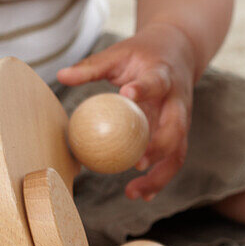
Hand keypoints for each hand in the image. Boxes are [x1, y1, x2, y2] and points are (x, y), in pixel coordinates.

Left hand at [57, 24, 195, 199]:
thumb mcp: (119, 53)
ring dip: (159, 174)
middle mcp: (178, 100)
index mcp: (163, 74)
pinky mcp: (179, 132)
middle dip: (159, 147)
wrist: (179, 50)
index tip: (126, 94)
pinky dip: (159, 178)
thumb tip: (61, 75)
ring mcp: (182, 119)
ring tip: (133, 192)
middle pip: (176, 127)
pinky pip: (173, 158)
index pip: (156, 82)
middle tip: (136, 162)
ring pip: (178, 150)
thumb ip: (92, 66)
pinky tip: (143, 195)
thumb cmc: (143, 53)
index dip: (144, 89)